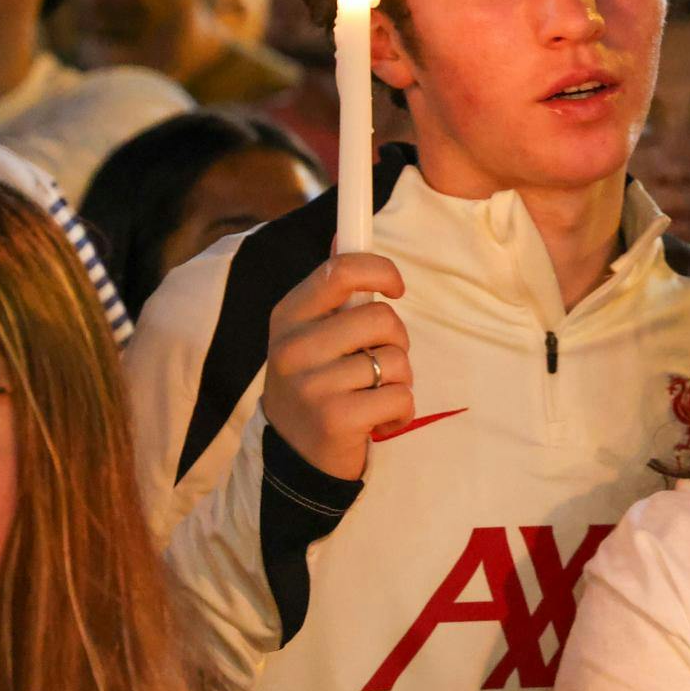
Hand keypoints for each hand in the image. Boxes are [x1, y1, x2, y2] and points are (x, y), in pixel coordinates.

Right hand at [260, 254, 414, 480]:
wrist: (294, 455)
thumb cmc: (315, 382)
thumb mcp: (310, 333)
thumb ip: (330, 290)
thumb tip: (343, 235)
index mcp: (289, 316)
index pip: (341, 270)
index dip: (381, 269)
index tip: (397, 287)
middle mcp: (293, 347)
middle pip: (381, 317)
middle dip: (396, 340)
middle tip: (378, 361)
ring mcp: (312, 385)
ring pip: (395, 361)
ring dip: (398, 380)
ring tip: (372, 395)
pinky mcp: (335, 420)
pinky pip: (400, 398)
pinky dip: (401, 412)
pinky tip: (376, 422)